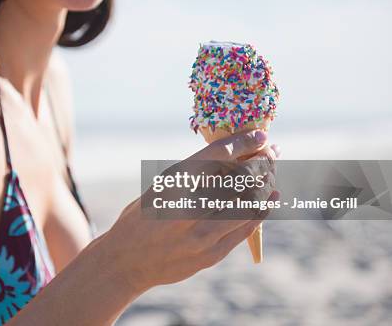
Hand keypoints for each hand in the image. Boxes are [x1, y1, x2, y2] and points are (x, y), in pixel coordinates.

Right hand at [103, 130, 279, 293]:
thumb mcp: (160, 188)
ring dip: (265, 184)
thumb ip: (192, 177)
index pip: (218, 155)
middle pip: (240, 177)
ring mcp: (202, 233)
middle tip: (271, 154)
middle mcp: (188, 207)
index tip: (261, 135)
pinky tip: (270, 198)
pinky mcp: (211, 254)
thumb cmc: (141, 217)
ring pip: (249, 202)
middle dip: (261, 161)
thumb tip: (233, 157)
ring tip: (270, 174)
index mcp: (172, 184)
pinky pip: (246, 227)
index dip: (244, 142)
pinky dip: (262, 209)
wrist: (126, 261)